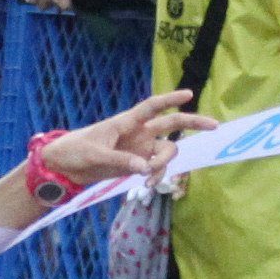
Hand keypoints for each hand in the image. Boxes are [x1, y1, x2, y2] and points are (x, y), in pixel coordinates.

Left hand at [41, 91, 216, 189]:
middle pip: (171, 124)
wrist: (65, 167)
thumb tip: (144, 167)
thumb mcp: (96, 154)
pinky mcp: (137, 164)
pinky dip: (156, 175)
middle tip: (214, 126)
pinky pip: (156, 168)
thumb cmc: (76, 151)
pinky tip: (147, 185)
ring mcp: (140, 148)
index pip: (152, 107)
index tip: (188, 94)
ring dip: (164, 163)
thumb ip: (121, 159)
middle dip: (193, 122)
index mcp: (127, 122)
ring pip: (167, 150)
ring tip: (149, 176)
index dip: (170, 99)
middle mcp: (138, 132)